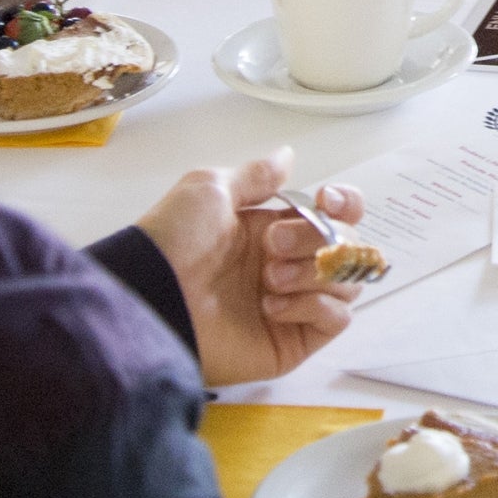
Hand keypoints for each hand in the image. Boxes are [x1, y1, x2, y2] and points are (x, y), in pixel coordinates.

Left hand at [133, 151, 368, 387]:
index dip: (345, 205)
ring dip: (314, 273)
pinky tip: (271, 305)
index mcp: (274, 231)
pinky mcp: (292, 340)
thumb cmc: (172, 241)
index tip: (327, 201)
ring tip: (270, 279)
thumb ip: (256, 175)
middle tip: (273, 246)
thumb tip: (287, 157)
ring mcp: (294, 304)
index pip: (337, 216)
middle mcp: (289, 266)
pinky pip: (336, 319)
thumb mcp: (210, 190)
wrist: (151, 297)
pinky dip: (312, 306)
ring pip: (346, 282)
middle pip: (346, 245)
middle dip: (317, 239)